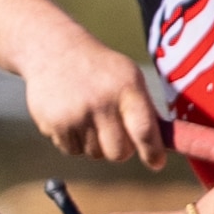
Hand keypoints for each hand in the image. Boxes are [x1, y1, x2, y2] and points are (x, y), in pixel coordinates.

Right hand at [18, 31, 171, 165]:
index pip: (144, 130)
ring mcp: (75, 115)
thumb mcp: (127, 77)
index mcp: (126, 87)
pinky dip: (73, 140)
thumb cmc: (99, 68)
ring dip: (95, 143)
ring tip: (87, 115)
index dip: (152, 152)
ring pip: (94, 154)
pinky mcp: (53, 124)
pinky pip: (72, 151)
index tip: (156, 163)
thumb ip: (143, 109)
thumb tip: (161, 147)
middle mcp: (101, 102)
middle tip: (115, 132)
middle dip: (120, 149)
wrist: (52, 49)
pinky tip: (70, 116)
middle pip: (119, 153)